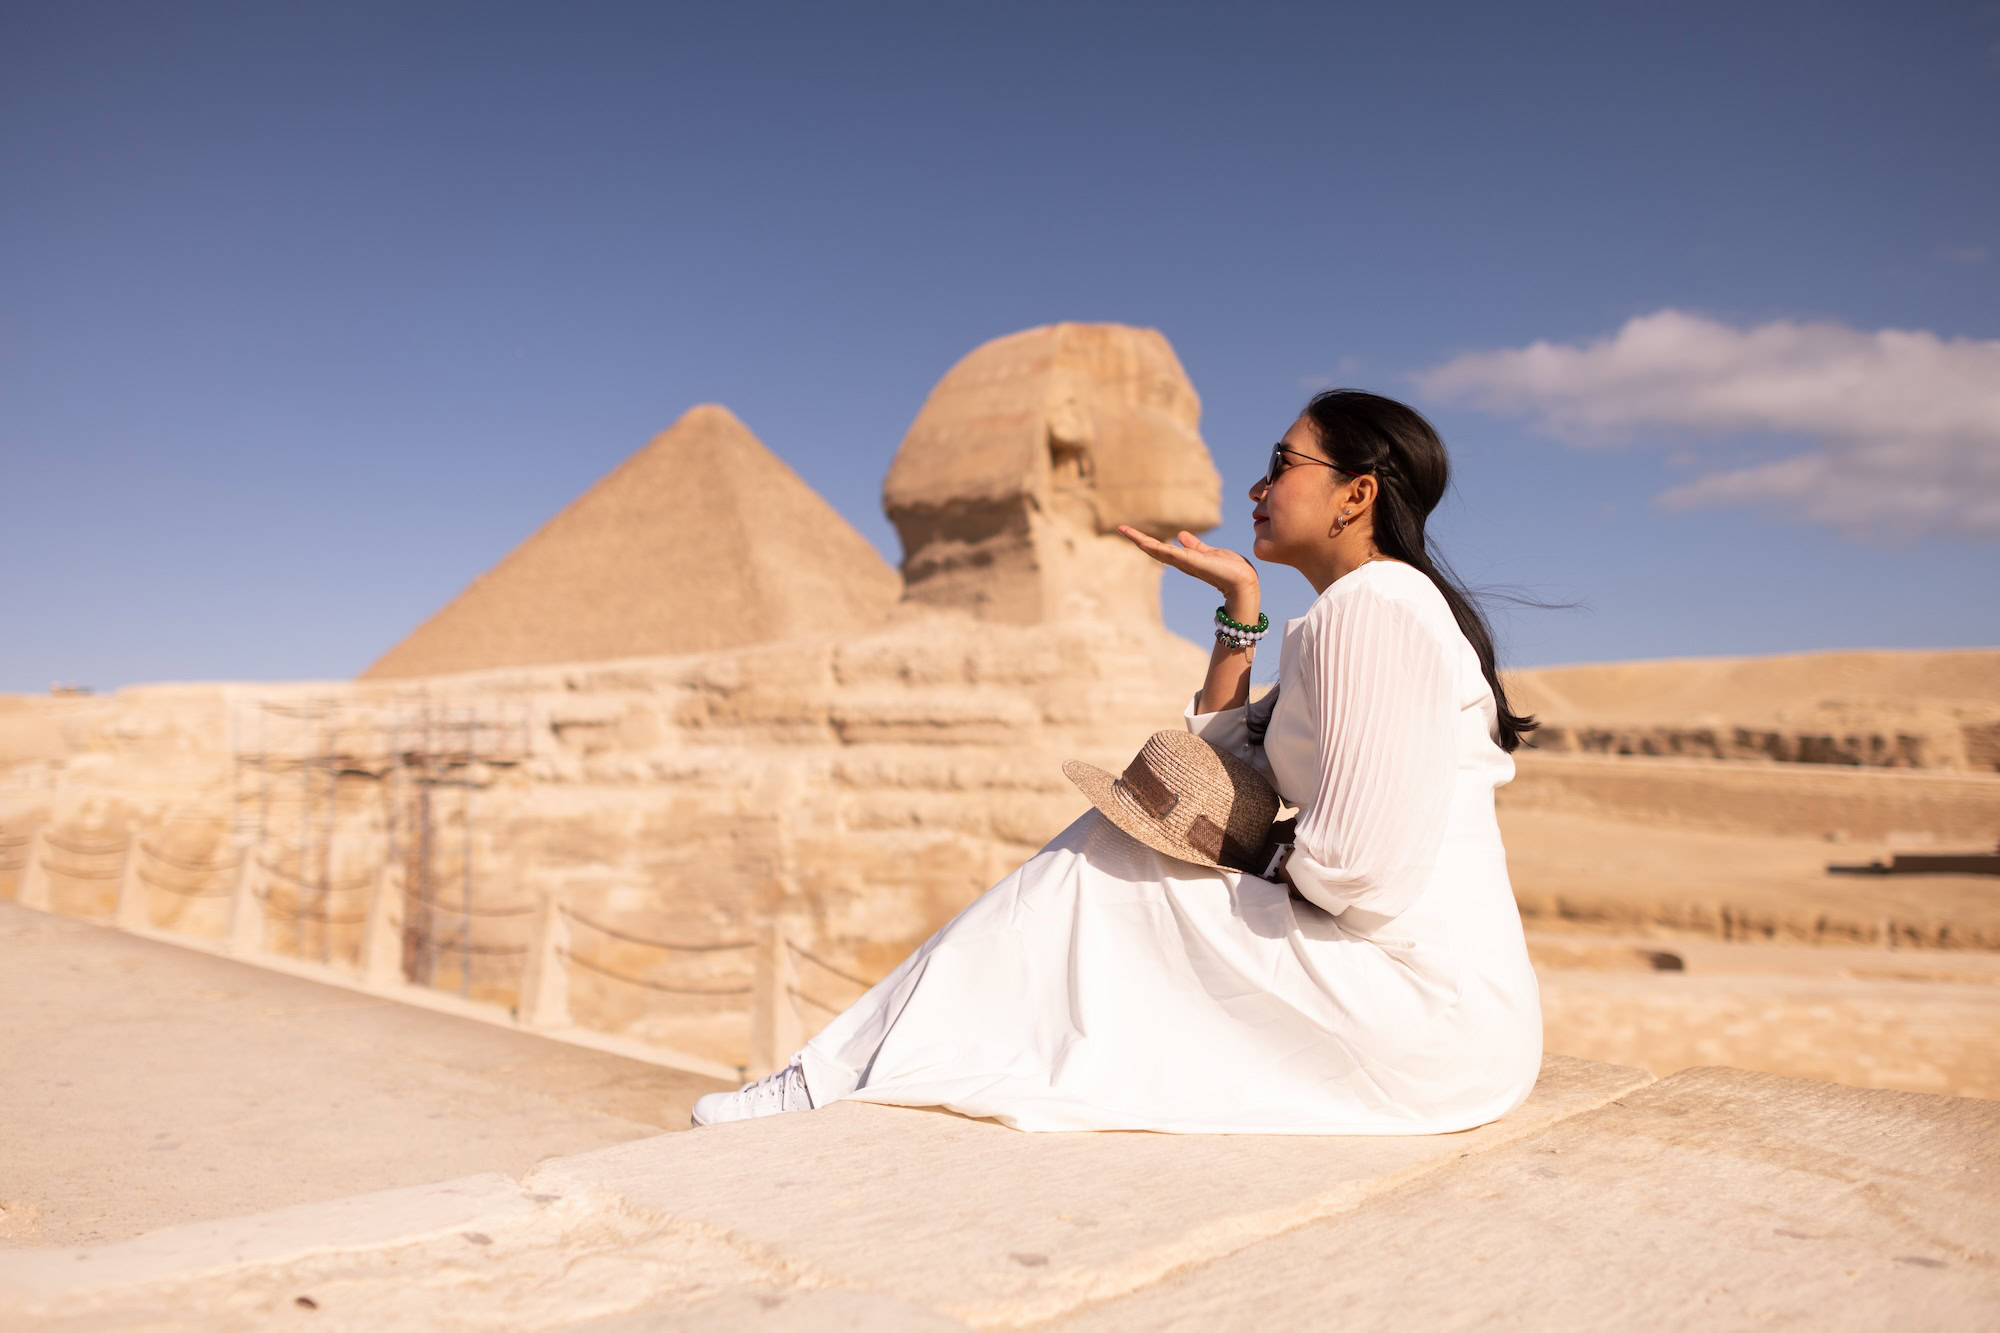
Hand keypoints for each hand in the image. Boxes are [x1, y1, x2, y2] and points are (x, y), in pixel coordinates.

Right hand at [1116, 526, 1257, 604]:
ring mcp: (1184, 562)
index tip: (1130, 530)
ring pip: (1157, 551)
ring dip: (1141, 541)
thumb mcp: (1208, 552)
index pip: (1160, 548)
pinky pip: (1171, 553)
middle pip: (1153, 549)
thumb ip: (1194, 545)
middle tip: (1120, 528)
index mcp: (1184, 559)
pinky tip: (1145, 541)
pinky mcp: (1191, 561)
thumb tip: (1181, 535)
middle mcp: (1180, 562)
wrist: (1242, 581)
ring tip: (1126, 531)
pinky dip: (1157, 548)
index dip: (1145, 539)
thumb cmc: (1230, 569)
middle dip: (1137, 539)